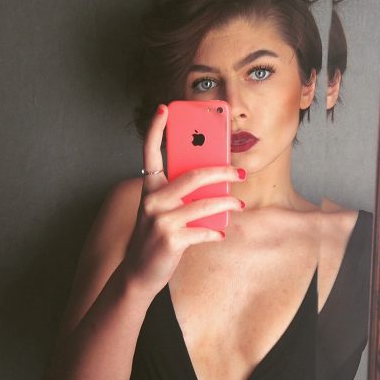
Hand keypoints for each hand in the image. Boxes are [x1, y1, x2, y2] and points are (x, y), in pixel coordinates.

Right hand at [123, 104, 245, 291]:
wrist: (139, 272)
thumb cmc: (155, 235)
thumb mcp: (162, 209)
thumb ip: (180, 194)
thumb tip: (213, 181)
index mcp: (149, 187)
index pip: (149, 152)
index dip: (155, 128)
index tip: (164, 108)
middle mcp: (152, 200)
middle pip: (193, 175)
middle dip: (222, 170)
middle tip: (240, 171)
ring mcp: (160, 220)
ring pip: (204, 203)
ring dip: (228, 202)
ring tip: (239, 203)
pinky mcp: (171, 240)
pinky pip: (204, 231)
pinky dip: (216, 232)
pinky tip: (221, 232)